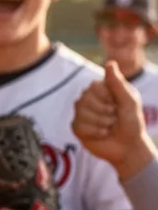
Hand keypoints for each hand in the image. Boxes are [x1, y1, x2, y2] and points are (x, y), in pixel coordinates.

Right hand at [72, 62, 155, 178]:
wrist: (128, 147)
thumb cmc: (132, 122)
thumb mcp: (129, 101)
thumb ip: (117, 83)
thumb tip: (109, 63)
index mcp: (102, 90)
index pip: (93, 86)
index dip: (106, 97)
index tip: (117, 104)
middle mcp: (89, 100)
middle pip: (85, 99)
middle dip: (103, 111)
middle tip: (114, 117)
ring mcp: (81, 113)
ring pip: (81, 113)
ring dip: (100, 122)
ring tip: (109, 126)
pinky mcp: (77, 127)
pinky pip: (78, 125)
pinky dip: (94, 131)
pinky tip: (102, 134)